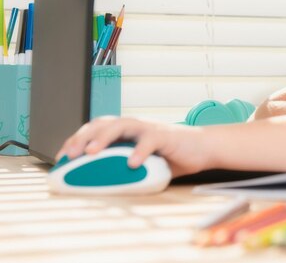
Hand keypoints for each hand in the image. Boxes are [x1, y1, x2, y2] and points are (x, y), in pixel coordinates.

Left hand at [56, 117, 212, 176]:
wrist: (203, 148)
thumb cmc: (173, 156)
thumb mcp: (145, 163)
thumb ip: (126, 167)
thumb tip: (101, 185)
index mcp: (128, 131)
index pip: (96, 129)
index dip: (76, 139)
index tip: (61, 157)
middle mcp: (136, 126)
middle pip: (104, 123)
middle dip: (83, 137)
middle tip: (70, 154)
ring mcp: (150, 128)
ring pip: (122, 124)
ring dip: (104, 137)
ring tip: (92, 152)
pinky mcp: (166, 135)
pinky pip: (150, 140)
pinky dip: (139, 151)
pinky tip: (131, 163)